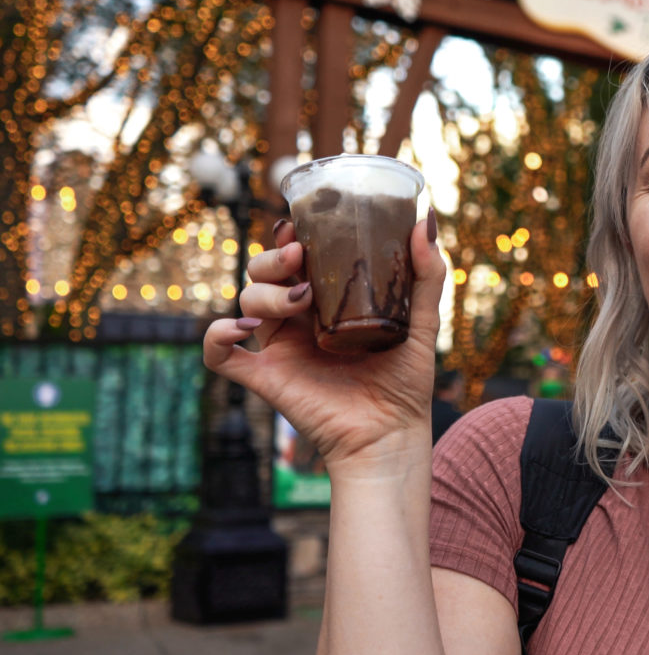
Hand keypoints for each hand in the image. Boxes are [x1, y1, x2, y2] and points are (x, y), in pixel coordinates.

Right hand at [202, 211, 444, 476]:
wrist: (391, 434)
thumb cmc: (405, 381)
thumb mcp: (422, 321)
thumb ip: (425, 275)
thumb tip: (427, 220)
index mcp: (326, 302)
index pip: (296, 258)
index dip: (290, 237)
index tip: (300, 226)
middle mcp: (297, 320)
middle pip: (263, 274)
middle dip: (273, 258)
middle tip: (299, 256)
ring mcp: (279, 347)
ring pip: (247, 302)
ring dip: (265, 293)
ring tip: (300, 298)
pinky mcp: (266, 378)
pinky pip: (221, 355)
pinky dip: (217, 336)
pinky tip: (240, 329)